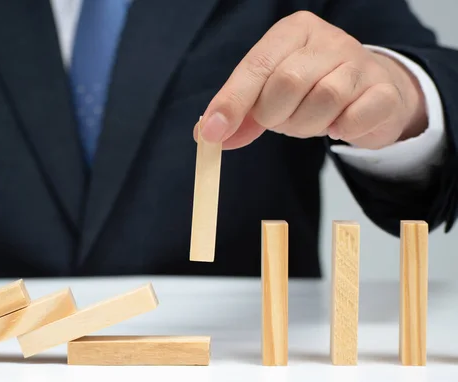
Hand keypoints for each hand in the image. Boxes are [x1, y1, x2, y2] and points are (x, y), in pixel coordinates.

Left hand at [194, 11, 426, 149]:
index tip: (212, 134)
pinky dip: (342, 130)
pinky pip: (356, 117)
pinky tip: (339, 126)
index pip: (256, 66)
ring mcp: (360, 62)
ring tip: (310, 122)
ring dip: (307, 126)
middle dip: (276, 116)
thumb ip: (240, 113)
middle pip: (288, 82)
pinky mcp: (384, 90)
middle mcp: (328, 39)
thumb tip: (210, 136)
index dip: (232, 102)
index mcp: (293, 32)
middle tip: (282, 121)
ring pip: (324, 99)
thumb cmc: (312, 89)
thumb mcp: (270, 95)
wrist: (371, 93)